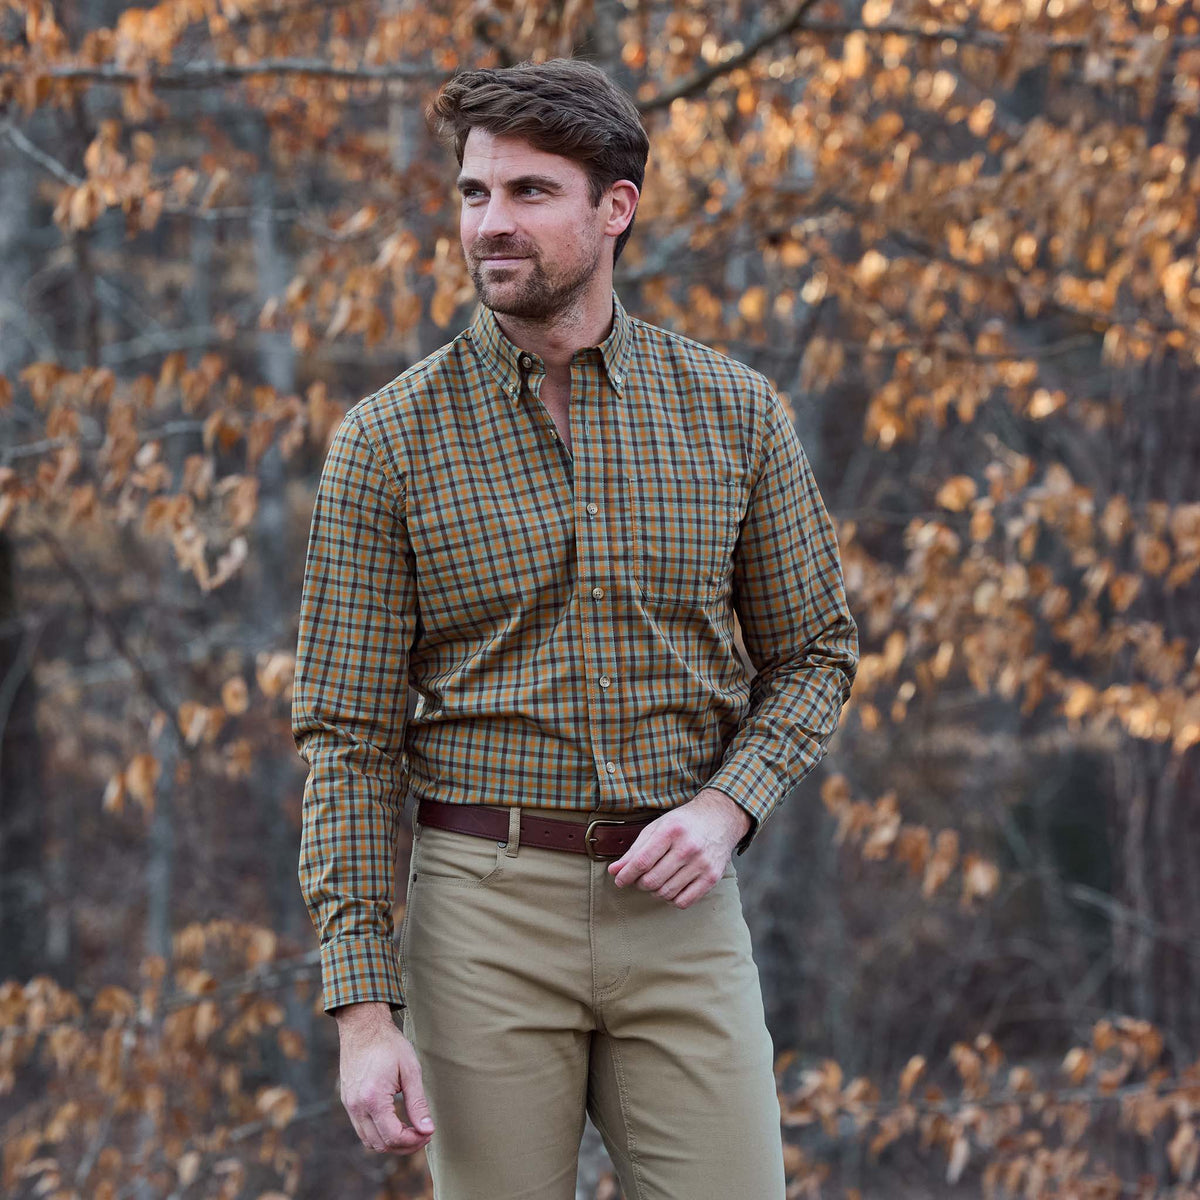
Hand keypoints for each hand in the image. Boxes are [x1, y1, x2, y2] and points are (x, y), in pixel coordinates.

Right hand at [335, 1001, 434, 1154]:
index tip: (428, 1133)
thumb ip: (418, 1103)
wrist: (362, 1026)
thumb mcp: (410, 1070)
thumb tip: (427, 1129)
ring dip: (390, 1142)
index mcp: (373, 1099)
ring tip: (410, 1131)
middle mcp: (357, 1106)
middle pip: (380, 1144)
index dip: (414, 1141)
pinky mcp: (347, 1101)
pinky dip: (378, 1133)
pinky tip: (394, 1122)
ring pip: (368, 1141)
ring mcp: (349, 1105)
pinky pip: (361, 1129)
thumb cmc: (388, 1044)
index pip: (393, 1136)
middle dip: (404, 1145)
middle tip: (423, 1134)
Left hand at [606, 788, 750, 907]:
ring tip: (655, 881)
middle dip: (639, 883)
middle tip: (639, 879)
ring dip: (654, 892)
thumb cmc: (683, 823)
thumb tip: (614, 871)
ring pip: (666, 893)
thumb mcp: (657, 828)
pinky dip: (671, 900)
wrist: (720, 819)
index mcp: (671, 831)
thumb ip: (635, 850)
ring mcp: (702, 863)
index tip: (619, 880)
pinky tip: (670, 888)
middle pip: (652, 880)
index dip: (626, 875)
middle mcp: (688, 847)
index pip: (642, 861)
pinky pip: (684, 901)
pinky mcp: (712, 877)